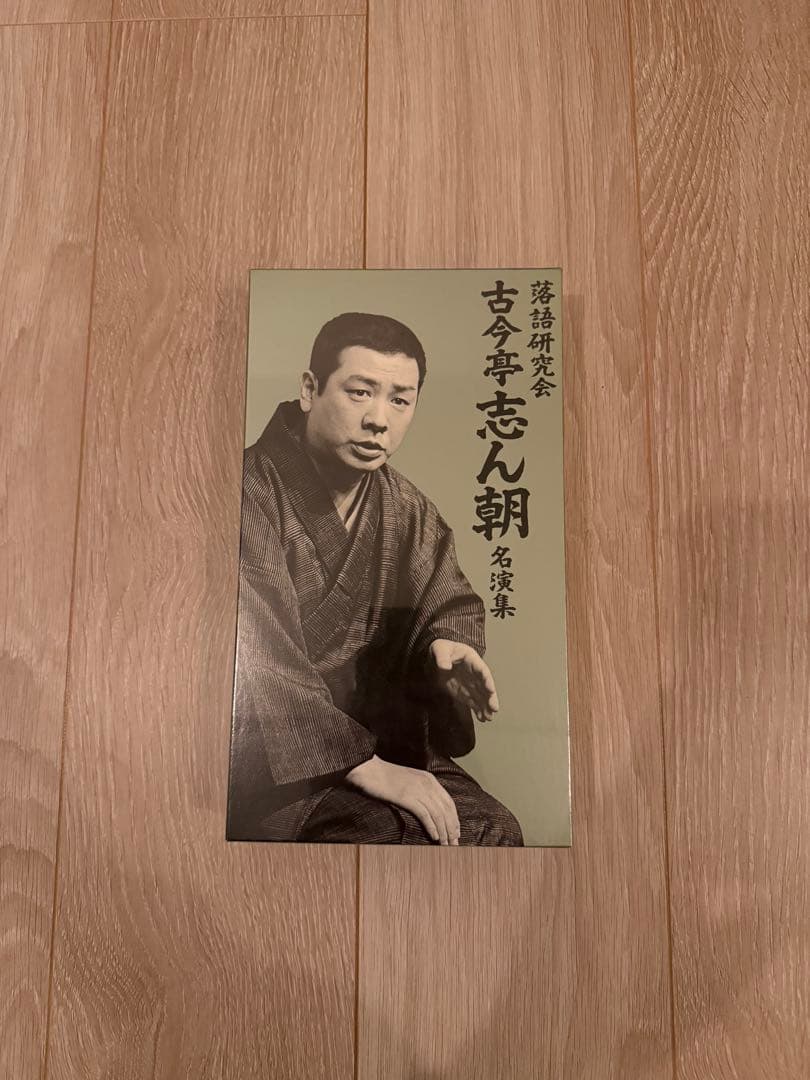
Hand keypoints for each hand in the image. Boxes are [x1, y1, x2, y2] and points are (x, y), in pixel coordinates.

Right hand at [345, 755, 460, 844]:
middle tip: (455, 844)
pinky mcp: (408, 797)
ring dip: (444, 832)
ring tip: (446, 845)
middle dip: (452, 828)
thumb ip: (420, 790)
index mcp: (429, 779)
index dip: (455, 819)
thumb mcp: (409, 780)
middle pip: (446, 810)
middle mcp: (427, 784)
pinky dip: (432, 827)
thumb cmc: (385, 777)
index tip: (456, 832)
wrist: (369, 769)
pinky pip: (425, 814)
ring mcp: (418, 790)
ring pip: (438, 814)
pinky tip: (434, 837)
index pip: (449, 802)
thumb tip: (429, 809)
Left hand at [429, 639, 498, 721]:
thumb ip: (442, 657)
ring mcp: (471, 684)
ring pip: (481, 696)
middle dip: (490, 697)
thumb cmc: (442, 649)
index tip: (491, 690)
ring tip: (489, 718)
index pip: (482, 670)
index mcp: (472, 660)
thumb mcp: (440, 649)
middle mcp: (475, 674)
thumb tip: (444, 667)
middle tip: (494, 708)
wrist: (437, 657)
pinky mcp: (465, 692)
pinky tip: (482, 718)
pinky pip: (473, 701)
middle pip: (485, 686)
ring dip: (485, 707)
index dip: (487, 680)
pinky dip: (478, 709)